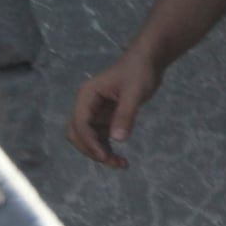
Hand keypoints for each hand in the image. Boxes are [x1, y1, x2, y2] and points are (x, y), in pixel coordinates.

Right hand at [67, 50, 161, 168]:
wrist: (147, 62)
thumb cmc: (138, 72)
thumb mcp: (134, 93)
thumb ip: (125, 114)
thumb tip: (118, 139)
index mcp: (86, 97)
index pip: (80, 124)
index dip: (89, 142)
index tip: (104, 157)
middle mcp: (85, 106)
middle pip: (78, 134)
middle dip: (91, 150)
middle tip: (113, 162)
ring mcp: (94, 113)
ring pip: (88, 139)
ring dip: (99, 153)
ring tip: (121, 164)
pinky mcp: (105, 118)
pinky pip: (100, 138)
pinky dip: (107, 149)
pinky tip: (120, 159)